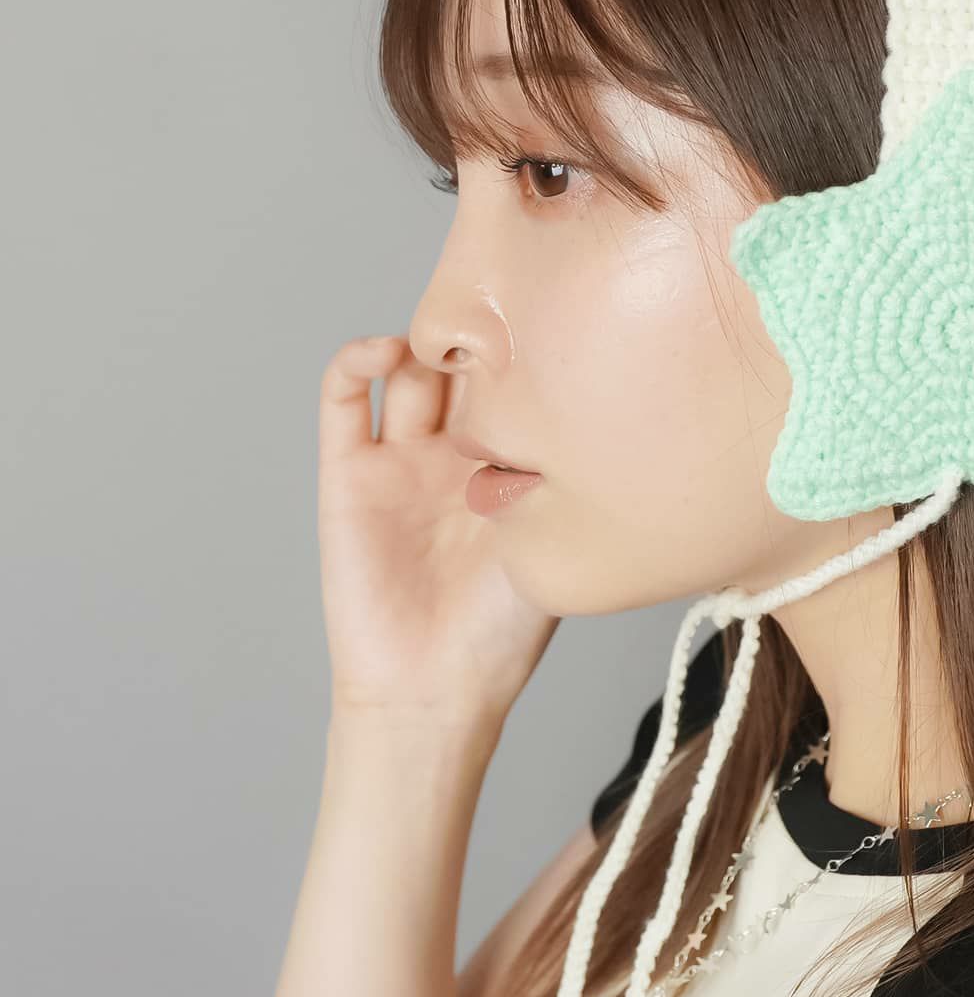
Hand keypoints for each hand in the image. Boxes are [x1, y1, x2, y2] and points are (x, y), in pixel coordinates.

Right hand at [316, 335, 559, 725]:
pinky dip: (358, 361)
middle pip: (465, 363)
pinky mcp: (347, 472)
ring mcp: (399, 457)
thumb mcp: (555, 540)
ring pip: (410, 369)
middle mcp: (453, 452)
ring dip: (428, 339)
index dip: (533, 345)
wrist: (435, 689)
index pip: (519, 381)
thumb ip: (565, 475)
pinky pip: (342, 399)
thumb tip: (607, 409)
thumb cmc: (501, 633)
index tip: (556, 313)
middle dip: (484, 332)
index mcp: (508, 464)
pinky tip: (386, 351)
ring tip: (452, 335)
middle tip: (504, 307)